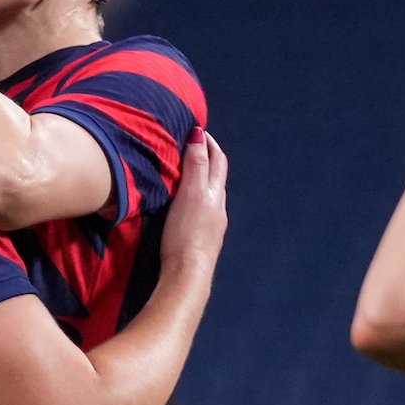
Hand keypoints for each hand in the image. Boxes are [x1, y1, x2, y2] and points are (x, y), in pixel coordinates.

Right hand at [163, 130, 228, 272]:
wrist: (188, 273)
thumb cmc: (186, 232)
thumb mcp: (190, 193)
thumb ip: (195, 165)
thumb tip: (200, 135)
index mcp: (215, 194)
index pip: (218, 162)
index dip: (210, 144)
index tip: (197, 130)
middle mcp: (218, 208)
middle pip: (217, 177)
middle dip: (209, 159)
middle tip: (194, 145)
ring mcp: (213, 226)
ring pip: (210, 195)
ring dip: (202, 179)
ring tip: (186, 172)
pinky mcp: (202, 240)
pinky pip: (203, 210)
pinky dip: (196, 198)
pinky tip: (186, 205)